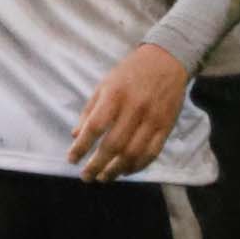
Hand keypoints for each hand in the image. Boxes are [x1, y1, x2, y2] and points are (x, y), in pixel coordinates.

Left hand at [68, 43, 189, 183]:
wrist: (167, 60)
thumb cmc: (130, 73)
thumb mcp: (104, 84)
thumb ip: (90, 110)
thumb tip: (75, 136)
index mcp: (115, 95)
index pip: (95, 127)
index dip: (81, 146)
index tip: (72, 159)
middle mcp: (134, 109)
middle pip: (113, 145)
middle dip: (97, 165)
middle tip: (86, 176)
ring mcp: (153, 119)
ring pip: (133, 154)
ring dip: (116, 170)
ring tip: (103, 177)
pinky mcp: (166, 127)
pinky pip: (151, 153)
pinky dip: (137, 166)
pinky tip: (125, 171)